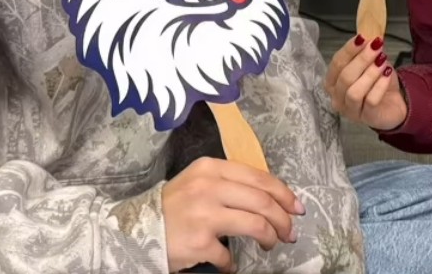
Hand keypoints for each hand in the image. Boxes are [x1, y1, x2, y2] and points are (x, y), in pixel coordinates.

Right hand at [161, 156, 303, 272]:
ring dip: (270, 237)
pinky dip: (233, 263)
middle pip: (262, 202)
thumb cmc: (175, 205)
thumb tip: (272, 198)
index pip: (260, 177)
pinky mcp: (198, 242)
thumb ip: (231, 183)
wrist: (135, 229)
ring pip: (255, 224)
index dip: (284, 193)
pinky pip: (229, 255)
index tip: (296, 207)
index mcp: (212, 168)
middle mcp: (209, 187)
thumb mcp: (200, 181)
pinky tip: (230, 264)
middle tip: (290, 232)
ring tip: (271, 244)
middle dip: (283, 219)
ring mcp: (204, 215)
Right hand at [325, 35, 407, 131]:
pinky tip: (387, 75)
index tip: (363, 37)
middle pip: (345, 77)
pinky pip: (370, 101)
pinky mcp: (366, 118)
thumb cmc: (377, 83)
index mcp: (333, 82)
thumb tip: (370, 36)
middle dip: (361, 59)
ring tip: (382, 61)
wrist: (394, 104)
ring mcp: (350, 111)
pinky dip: (380, 86)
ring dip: (370, 73)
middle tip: (376, 47)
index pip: (336, 63)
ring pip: (354, 92)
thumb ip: (367, 51)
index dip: (349, 49)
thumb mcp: (372, 63)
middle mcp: (337, 98)